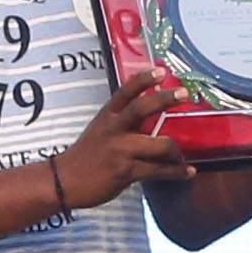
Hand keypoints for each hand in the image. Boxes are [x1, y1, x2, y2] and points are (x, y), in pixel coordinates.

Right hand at [47, 73, 190, 211]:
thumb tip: (152, 112)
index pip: (126, 91)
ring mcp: (121, 150)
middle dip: (164, 99)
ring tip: (182, 157)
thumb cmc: (87, 155)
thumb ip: (122, 120)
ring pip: (159, 145)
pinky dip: (176, 171)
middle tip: (184, 94)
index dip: (144, 79)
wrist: (64, 181)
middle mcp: (114, 129)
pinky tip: (188, 171)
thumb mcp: (101, 129)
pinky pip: (158, 170)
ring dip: (176, 151)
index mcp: (108, 116)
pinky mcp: (126, 171)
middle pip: (141, 108)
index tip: (161, 71)